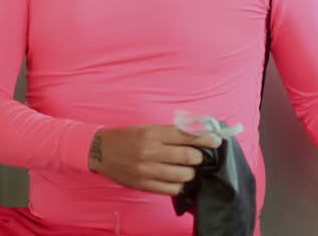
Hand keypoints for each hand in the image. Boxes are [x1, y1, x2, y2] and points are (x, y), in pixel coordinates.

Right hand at [87, 124, 222, 194]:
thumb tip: (198, 135)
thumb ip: (171, 133)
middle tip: (197, 156)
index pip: (186, 135)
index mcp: (152, 133)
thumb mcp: (147, 128)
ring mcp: (147, 170)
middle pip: (188, 157)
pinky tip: (176, 180)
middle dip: (198, 157)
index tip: (217, 140)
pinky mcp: (144, 184)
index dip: (206, 138)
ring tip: (185, 168)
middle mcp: (150, 151)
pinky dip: (178, 185)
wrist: (100, 150)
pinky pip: (171, 189)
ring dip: (189, 172)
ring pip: (183, 175)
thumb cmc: (127, 137)